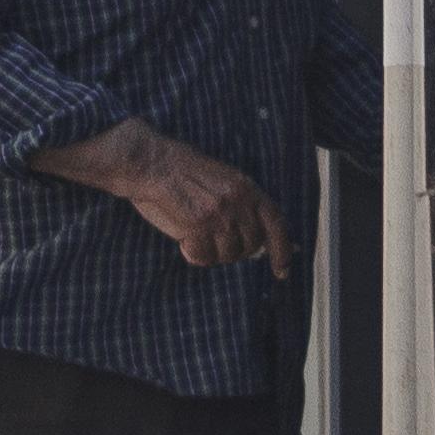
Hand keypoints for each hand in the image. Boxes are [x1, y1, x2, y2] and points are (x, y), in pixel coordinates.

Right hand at [42, 119, 293, 276]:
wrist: (152, 164)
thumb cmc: (181, 173)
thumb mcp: (222, 180)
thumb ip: (242, 206)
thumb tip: (258, 240)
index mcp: (247, 187)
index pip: (276, 223)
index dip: (282, 249)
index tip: (282, 270)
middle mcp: (238, 202)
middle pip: (250, 245)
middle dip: (234, 252)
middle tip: (213, 243)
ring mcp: (220, 215)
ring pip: (227, 255)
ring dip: (211, 253)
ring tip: (194, 237)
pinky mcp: (199, 226)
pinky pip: (204, 257)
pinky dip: (194, 255)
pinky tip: (183, 241)